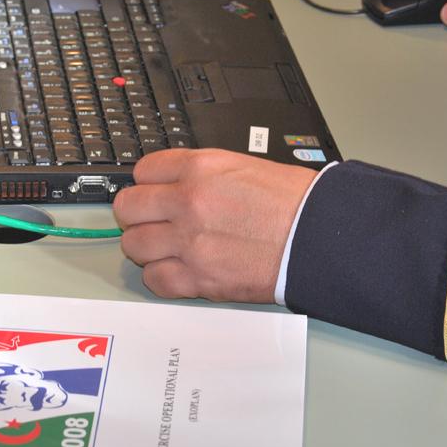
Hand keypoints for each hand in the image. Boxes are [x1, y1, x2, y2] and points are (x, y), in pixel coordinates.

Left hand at [112, 149, 315, 302]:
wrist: (319, 237)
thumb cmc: (295, 203)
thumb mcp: (243, 166)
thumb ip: (201, 174)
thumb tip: (175, 183)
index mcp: (200, 168)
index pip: (143, 171)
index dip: (147, 184)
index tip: (154, 193)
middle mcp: (189, 202)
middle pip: (128, 208)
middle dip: (138, 215)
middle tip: (153, 221)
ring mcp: (190, 242)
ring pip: (134, 246)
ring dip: (147, 247)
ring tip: (167, 248)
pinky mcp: (199, 279)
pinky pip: (155, 280)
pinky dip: (162, 277)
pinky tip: (179, 270)